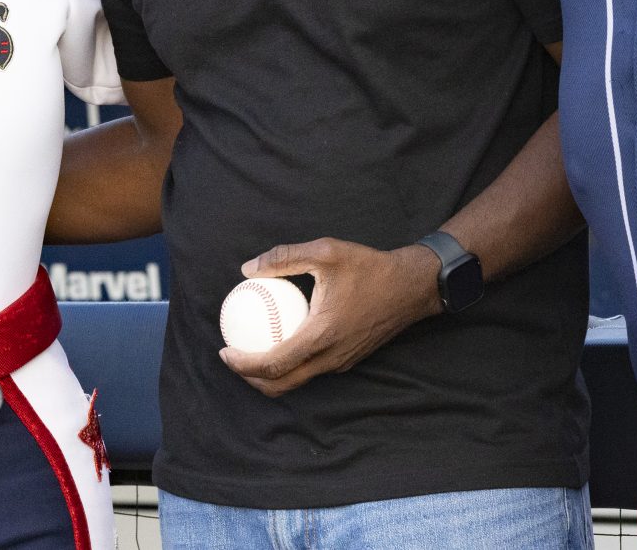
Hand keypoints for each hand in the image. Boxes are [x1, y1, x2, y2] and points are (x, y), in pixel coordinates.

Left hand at [218, 238, 438, 397]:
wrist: (412, 288)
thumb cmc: (369, 268)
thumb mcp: (325, 252)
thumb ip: (284, 257)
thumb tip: (248, 268)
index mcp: (321, 336)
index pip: (272, 365)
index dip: (242, 364)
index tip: (224, 351)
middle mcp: (330, 358)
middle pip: (280, 385)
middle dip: (250, 378)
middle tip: (233, 356)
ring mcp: (341, 363)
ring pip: (296, 381)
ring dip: (269, 374)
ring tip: (251, 350)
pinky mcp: (348, 360)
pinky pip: (311, 371)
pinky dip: (290, 365)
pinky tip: (282, 339)